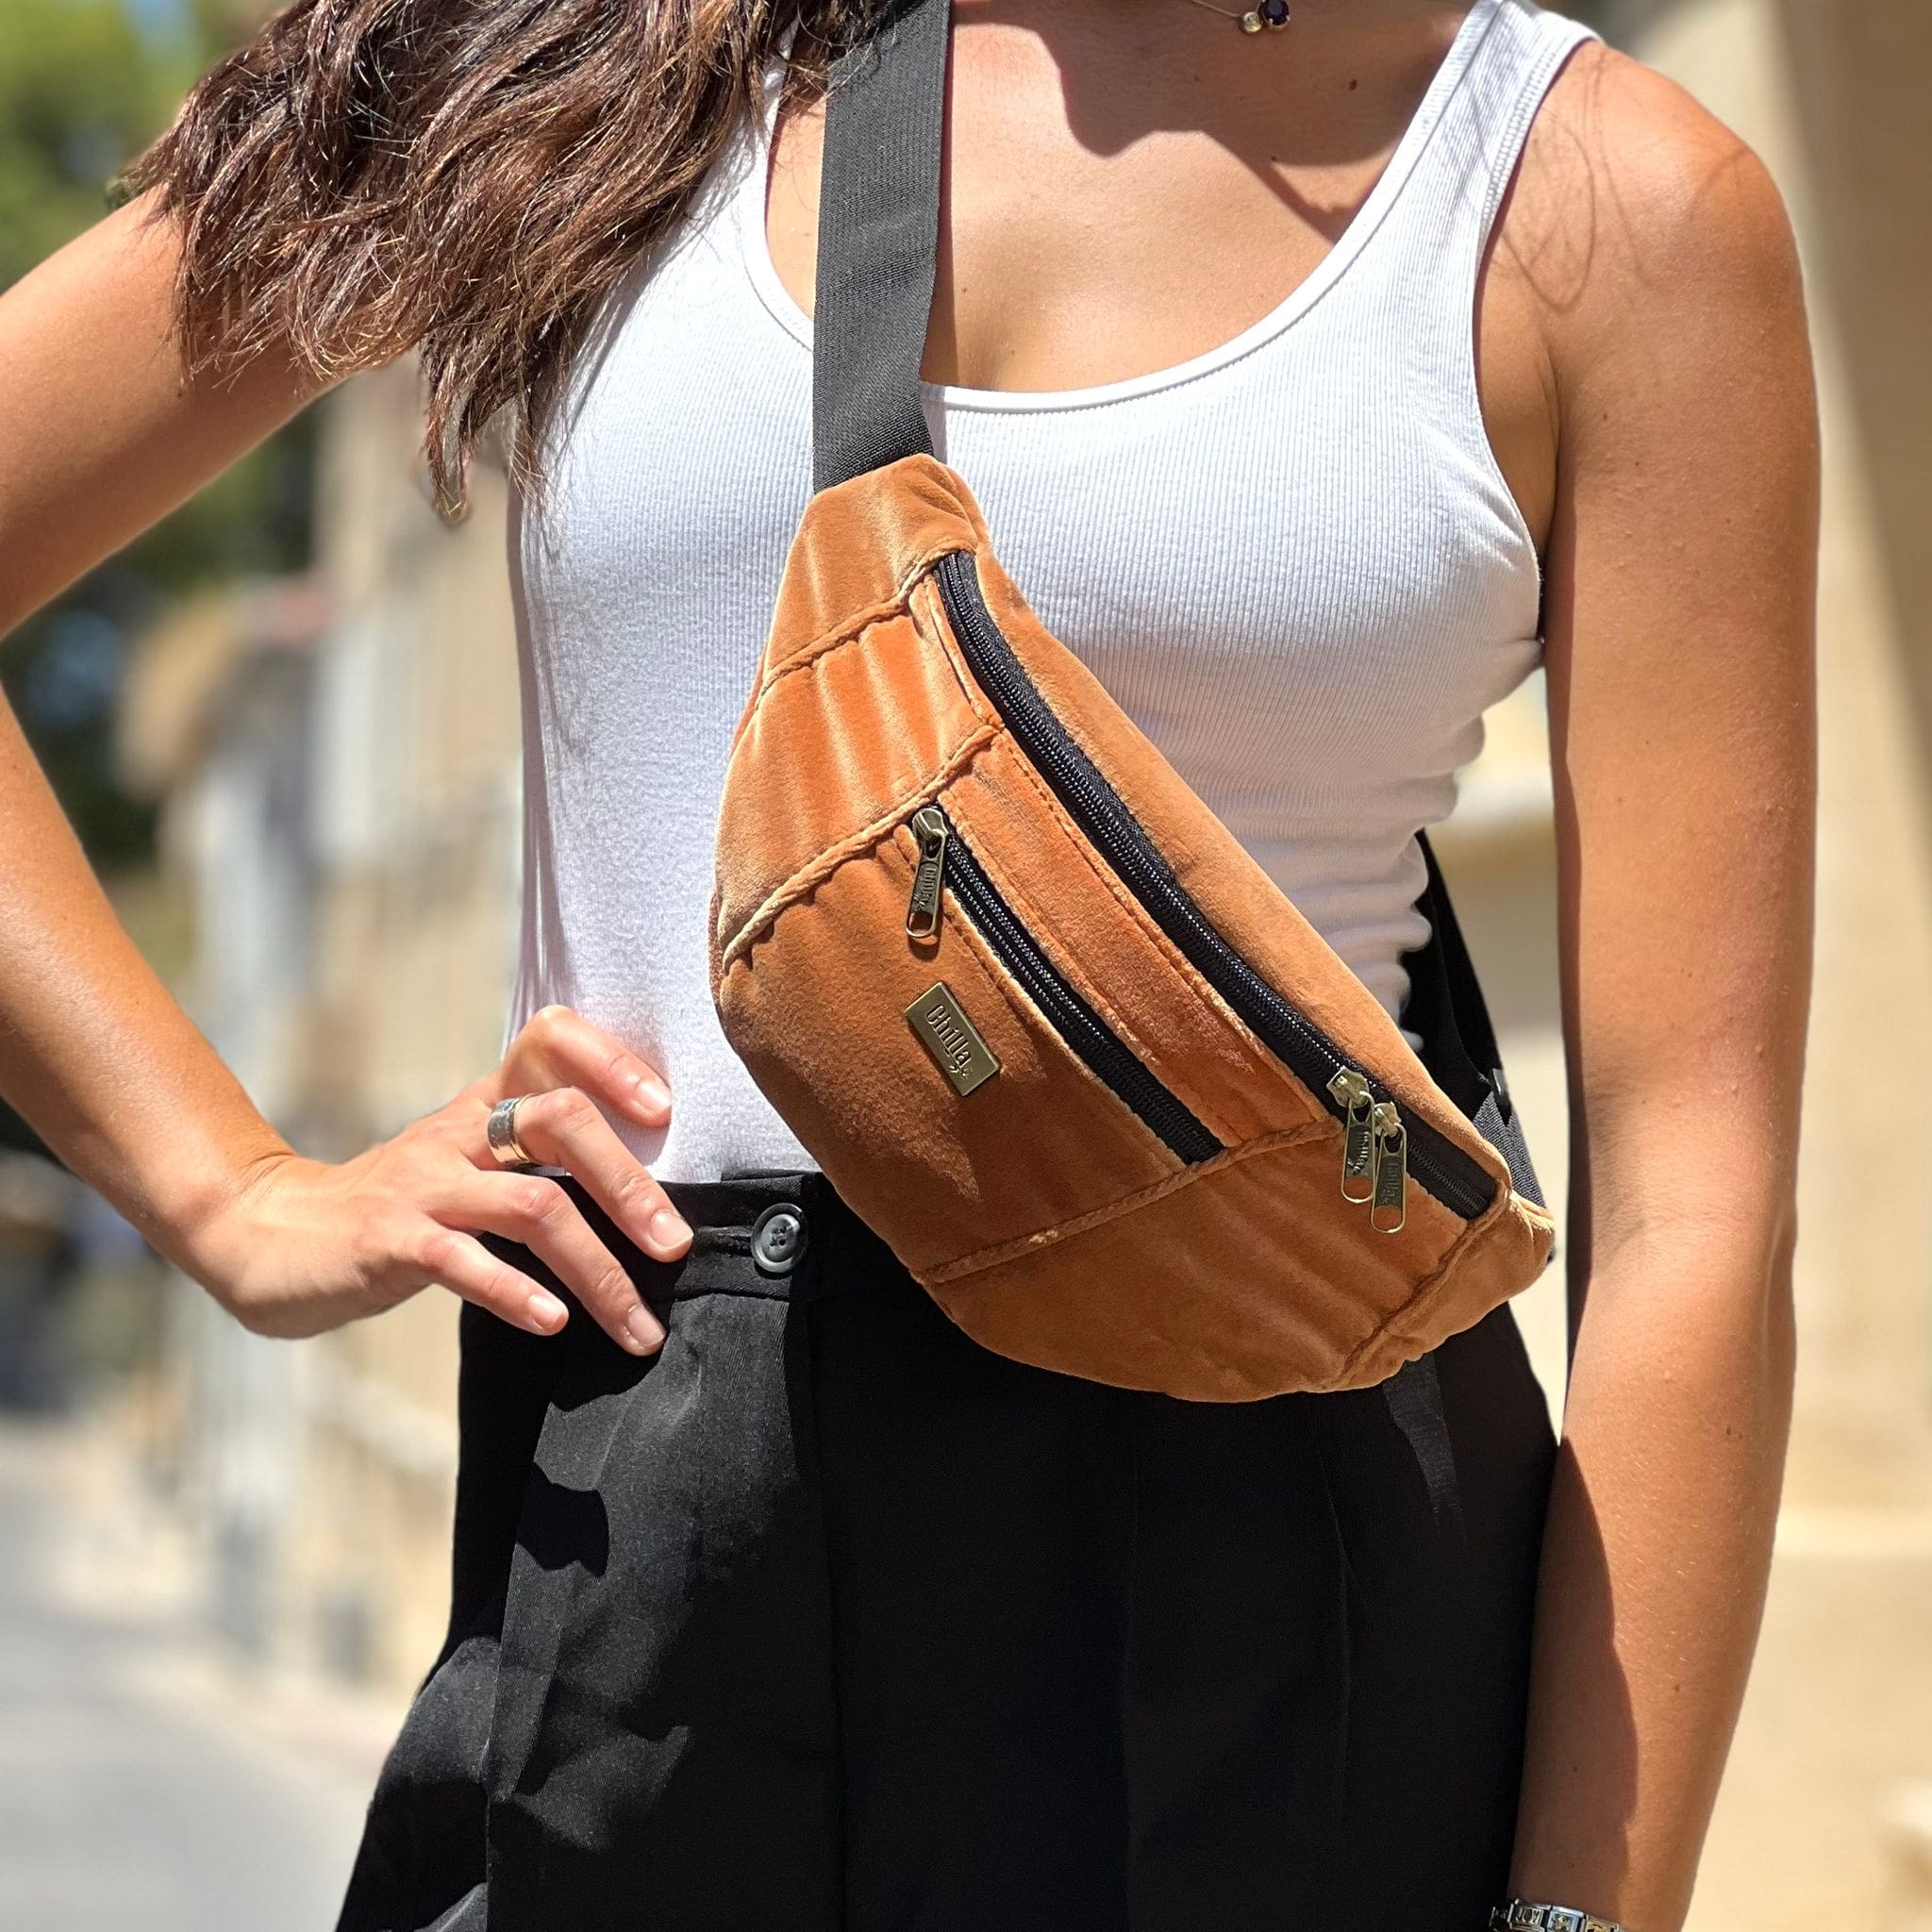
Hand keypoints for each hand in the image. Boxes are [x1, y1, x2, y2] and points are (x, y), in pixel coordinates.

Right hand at [185, 1005, 691, 1353]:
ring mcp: (423, 1184)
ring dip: (598, 1269)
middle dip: (630, 1186)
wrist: (272, 1235)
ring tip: (637, 1322)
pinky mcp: (387, 1240)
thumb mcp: (468, 1166)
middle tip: (675, 1246)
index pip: (549, 1038)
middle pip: (561, 1122)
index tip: (664, 1110)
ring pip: (533, 1206)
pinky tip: (553, 1324)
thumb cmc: (398, 1208)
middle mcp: (459, 1131)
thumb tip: (650, 1201)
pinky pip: (462, 1261)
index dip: (611, 1061)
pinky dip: (515, 1292)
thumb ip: (538, 1163)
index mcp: (484, 1103)